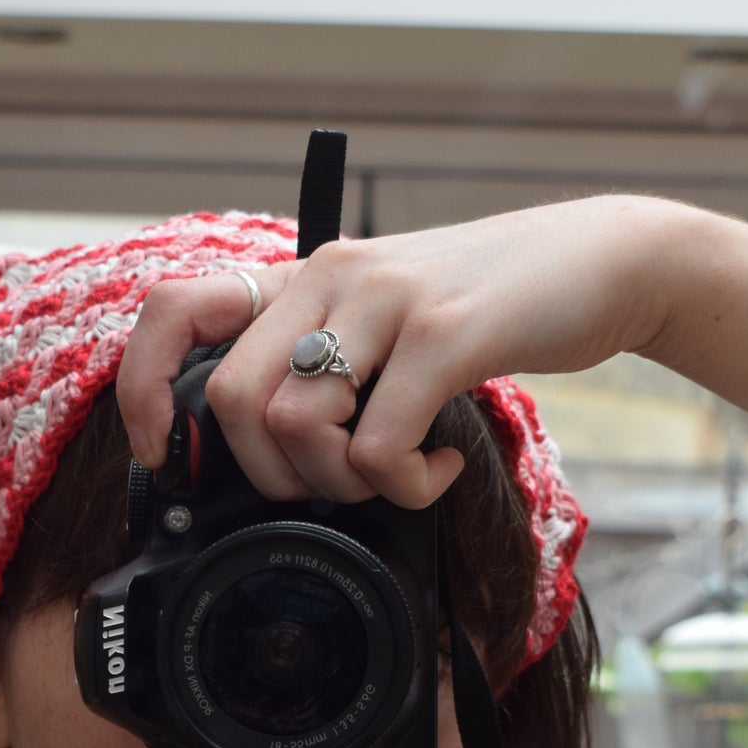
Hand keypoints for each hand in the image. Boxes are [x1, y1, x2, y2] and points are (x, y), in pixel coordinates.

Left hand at [117, 194, 670, 508]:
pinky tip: (440, 470)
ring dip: (341, 483)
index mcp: (306, 275)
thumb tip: (272, 450)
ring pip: (295, 425)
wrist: (604, 262)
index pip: (175, 312)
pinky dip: (404, 485)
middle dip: (269, 474)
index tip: (164, 454)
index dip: (143, 390)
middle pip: (230, 399)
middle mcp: (333, 276)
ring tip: (396, 473)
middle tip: (334, 482)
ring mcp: (386, 302)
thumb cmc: (491, 308)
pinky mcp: (444, 336)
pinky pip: (379, 445)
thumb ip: (330, 360)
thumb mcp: (388, 320)